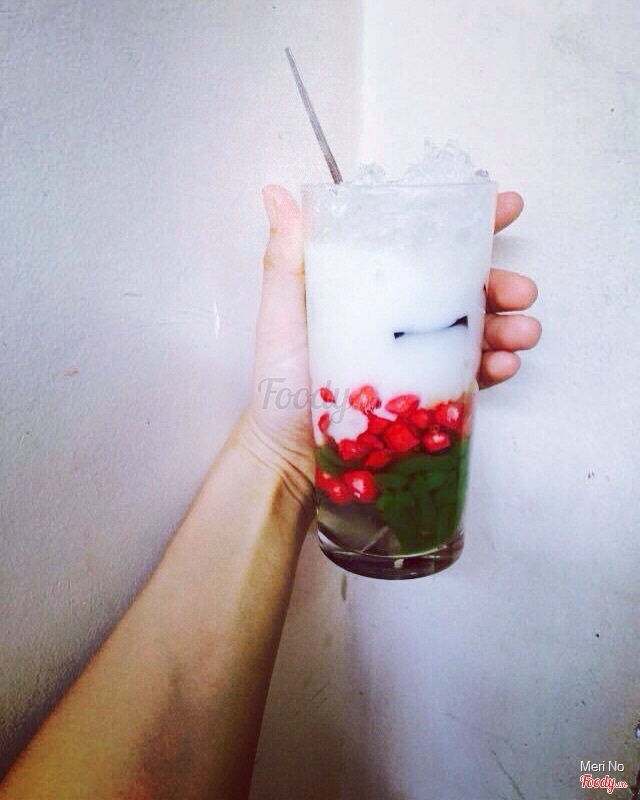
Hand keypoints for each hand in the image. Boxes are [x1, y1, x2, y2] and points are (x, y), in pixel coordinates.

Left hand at [246, 185, 539, 483]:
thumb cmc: (279, 380)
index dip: (467, 224)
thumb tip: (276, 194)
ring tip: (523, 332)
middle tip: (521, 290)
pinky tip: (504, 366)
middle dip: (501, 283)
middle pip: (462, 287)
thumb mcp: (281, 314)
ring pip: (476, 330)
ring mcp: (415, 355)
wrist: (286, 452)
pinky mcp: (425, 394)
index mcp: (372, 286)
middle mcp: (399, 316)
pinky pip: (468, 376)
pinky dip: (492, 368)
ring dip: (508, 326)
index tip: (504, 206)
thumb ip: (285, 259)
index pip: (423, 245)